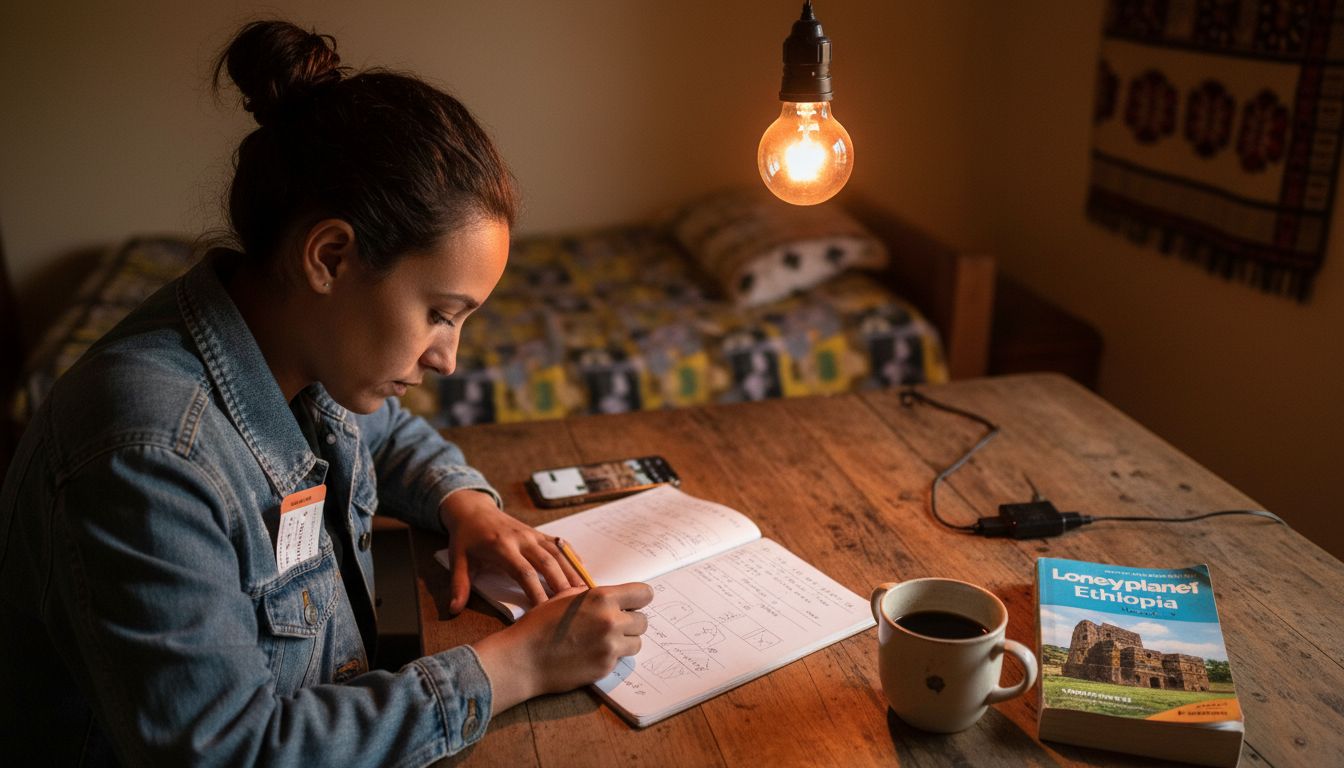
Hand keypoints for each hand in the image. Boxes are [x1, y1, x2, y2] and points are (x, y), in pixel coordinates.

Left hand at [438, 490, 582, 613]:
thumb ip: (459, 585)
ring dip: (572, 572)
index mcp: (502, 547)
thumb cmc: (466, 538)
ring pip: (558, 554)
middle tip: (574, 606)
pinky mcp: (538, 533)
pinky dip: (572, 556)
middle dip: (562, 585)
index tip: (545, 612)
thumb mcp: (458, 560)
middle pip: (547, 563)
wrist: (473, 509)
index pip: (524, 573)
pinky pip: (559, 544)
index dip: (536, 592)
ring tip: (585, 592)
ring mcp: (532, 534)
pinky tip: (583, 570)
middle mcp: (521, 539)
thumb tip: (453, 610)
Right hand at [472, 582, 653, 713]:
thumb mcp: (564, 598)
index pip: (644, 594)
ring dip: (625, 641)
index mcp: (602, 598)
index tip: (632, 604)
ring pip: (636, 642)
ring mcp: (610, 646)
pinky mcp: (606, 667)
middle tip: (613, 625)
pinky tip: (592, 653)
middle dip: (631, 622)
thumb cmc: (539, 625)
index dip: (638, 599)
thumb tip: (608, 597)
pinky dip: (611, 656)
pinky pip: (621, 659)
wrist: (523, 659)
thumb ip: (590, 595)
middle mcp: (611, 620)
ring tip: (604, 641)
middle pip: (643, 620)